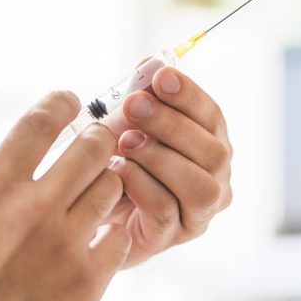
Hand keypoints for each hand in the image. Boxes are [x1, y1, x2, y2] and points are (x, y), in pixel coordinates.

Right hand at [0, 92, 131, 300]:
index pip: (40, 122)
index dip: (62, 103)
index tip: (71, 102)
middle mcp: (34, 207)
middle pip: (92, 146)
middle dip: (99, 140)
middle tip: (98, 147)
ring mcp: (65, 243)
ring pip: (112, 188)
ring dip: (109, 185)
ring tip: (100, 194)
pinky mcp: (89, 281)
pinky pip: (120, 236)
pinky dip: (114, 232)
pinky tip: (102, 238)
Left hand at [104, 67, 231, 268]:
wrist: (85, 214)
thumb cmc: (115, 163)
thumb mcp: (125, 124)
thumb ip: (141, 95)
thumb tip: (151, 62)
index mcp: (210, 146)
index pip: (213, 118)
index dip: (190, 95)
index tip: (160, 76)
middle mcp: (216, 182)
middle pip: (214, 153)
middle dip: (172, 125)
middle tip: (134, 106)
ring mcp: (197, 215)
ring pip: (200, 187)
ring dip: (160, 158)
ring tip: (125, 142)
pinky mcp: (171, 239)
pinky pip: (167, 212)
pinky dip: (142, 186)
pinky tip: (117, 172)